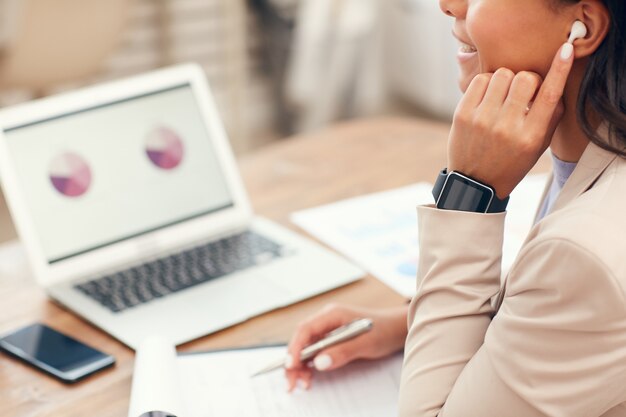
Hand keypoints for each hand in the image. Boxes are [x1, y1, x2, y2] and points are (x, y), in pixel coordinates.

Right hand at [285, 303, 407, 390]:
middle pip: (301, 339)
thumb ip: (342, 352)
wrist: (395, 328)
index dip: (295, 347)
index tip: (291, 365)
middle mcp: (326, 320)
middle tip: (292, 382)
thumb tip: (319, 362)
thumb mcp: (365, 343)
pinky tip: (309, 376)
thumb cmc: (383, 331)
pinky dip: (309, 364)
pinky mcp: (330, 339)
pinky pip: (314, 351)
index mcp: (332, 314)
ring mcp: (327, 329)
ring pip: (305, 347)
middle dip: (294, 361)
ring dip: (300, 365)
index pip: (305, 329)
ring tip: (302, 383)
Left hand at [448, 43, 574, 198]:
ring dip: (507, 80)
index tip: (566, 49)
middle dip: (528, 80)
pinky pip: (480, 80)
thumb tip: (556, 78)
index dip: (560, 69)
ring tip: (504, 95)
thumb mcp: (538, 146)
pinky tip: (489, 97)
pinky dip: (488, 83)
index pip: (549, 96)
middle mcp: (506, 127)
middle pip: (525, 79)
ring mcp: (482, 120)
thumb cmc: (511, 161)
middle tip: (523, 93)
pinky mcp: (463, 114)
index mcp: (530, 137)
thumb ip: (551, 116)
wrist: (475, 182)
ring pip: (502, 74)